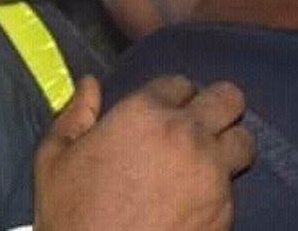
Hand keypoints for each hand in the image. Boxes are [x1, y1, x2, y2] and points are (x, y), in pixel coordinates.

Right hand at [33, 75, 254, 230]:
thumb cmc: (71, 214)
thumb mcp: (54, 158)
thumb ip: (75, 115)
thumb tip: (90, 84)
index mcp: (144, 113)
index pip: (180, 83)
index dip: (171, 96)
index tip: (164, 112)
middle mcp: (187, 135)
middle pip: (228, 99)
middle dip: (216, 107)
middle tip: (199, 125)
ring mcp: (213, 174)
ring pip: (244, 142)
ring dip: (227, 146)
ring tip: (207, 162)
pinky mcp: (226, 211)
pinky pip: (234, 188)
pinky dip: (220, 189)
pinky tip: (197, 201)